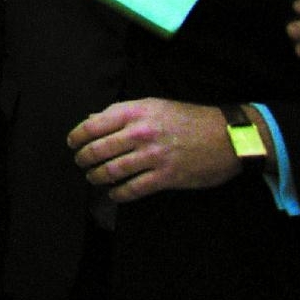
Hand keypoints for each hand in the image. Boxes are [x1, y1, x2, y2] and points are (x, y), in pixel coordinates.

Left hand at [67, 99, 242, 202]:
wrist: (226, 137)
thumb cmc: (188, 118)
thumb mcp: (154, 105)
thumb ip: (122, 112)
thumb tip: (92, 119)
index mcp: (135, 112)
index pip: (93, 125)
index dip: (77, 136)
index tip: (72, 143)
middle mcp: (141, 133)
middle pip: (98, 150)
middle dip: (84, 159)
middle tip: (81, 163)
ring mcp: (153, 156)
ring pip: (112, 171)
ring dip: (97, 177)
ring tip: (93, 178)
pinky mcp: (166, 177)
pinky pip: (133, 189)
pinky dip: (119, 194)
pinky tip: (114, 193)